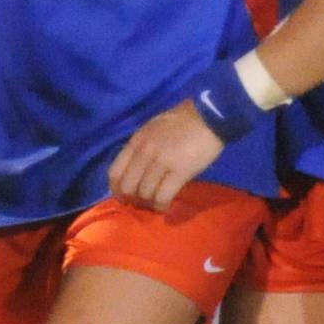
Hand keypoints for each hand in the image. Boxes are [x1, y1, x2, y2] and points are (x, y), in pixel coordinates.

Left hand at [107, 101, 226, 215]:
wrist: (209, 117)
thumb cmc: (182, 122)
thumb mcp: (153, 129)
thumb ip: (142, 147)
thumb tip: (135, 170)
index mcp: (137, 141)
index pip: (115, 172)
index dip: (117, 189)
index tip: (124, 196)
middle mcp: (145, 152)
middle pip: (127, 186)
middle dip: (132, 199)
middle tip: (142, 202)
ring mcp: (161, 162)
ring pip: (145, 193)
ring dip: (149, 203)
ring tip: (157, 203)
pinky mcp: (179, 171)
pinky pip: (163, 196)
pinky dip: (162, 206)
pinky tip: (166, 206)